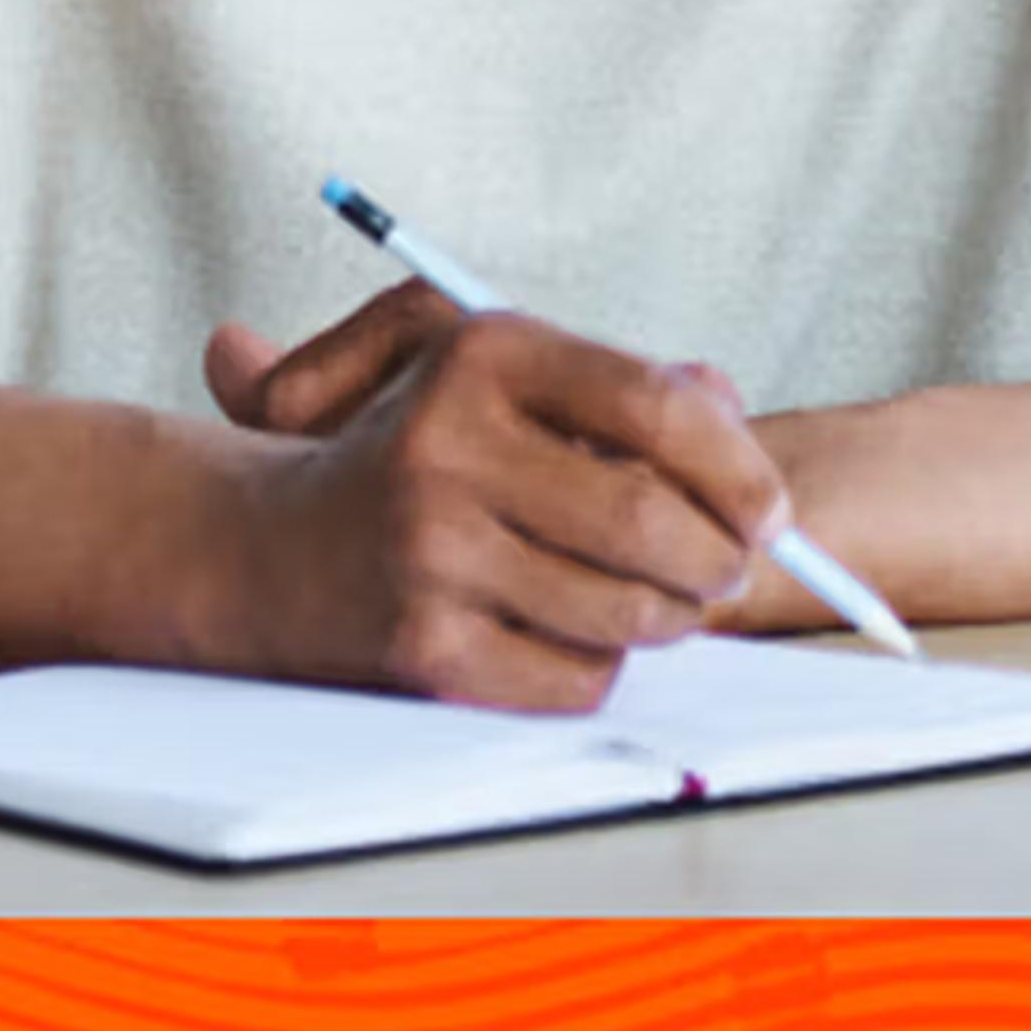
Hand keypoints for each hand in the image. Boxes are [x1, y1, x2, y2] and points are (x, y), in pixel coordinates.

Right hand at [199, 279, 789, 712]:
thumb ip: (621, 380)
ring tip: (660, 604)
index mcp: (482, 354)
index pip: (654, 407)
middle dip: (717, 560)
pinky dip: (598, 667)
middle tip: (727, 570)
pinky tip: (573, 636)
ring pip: (624, 610)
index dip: (736, 466)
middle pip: (650, 521)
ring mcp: (431, 549)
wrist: (260, 545)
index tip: (770, 509)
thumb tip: (728, 409)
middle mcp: (450, 444)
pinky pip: (574, 676)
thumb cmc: (414, 447)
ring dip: (667, 619)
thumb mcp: (500, 374)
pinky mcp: (420, 642)